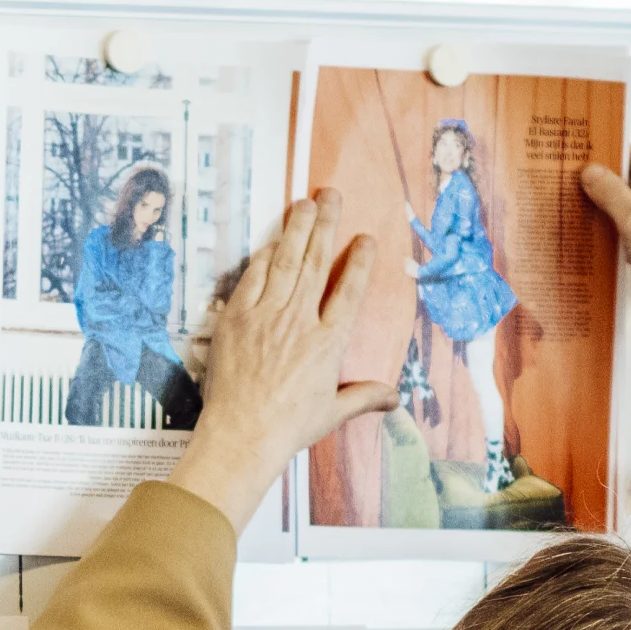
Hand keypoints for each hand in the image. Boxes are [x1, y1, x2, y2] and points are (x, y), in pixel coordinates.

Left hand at [163, 192, 384, 523]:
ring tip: (304, 204)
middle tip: (331, 195)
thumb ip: (364, 397)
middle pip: (316, 262)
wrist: (242, 433)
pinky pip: (252, 278)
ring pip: (285, 262)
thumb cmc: (288, 426)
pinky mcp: (236, 318)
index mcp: (328, 342)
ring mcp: (266, 316)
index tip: (364, 238)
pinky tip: (271, 241)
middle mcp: (299, 321)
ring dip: (296, 229)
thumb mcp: (333, 412)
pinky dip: (263, 257)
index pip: (348, 291)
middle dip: (325, 225)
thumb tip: (394, 398)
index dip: (359, 261)